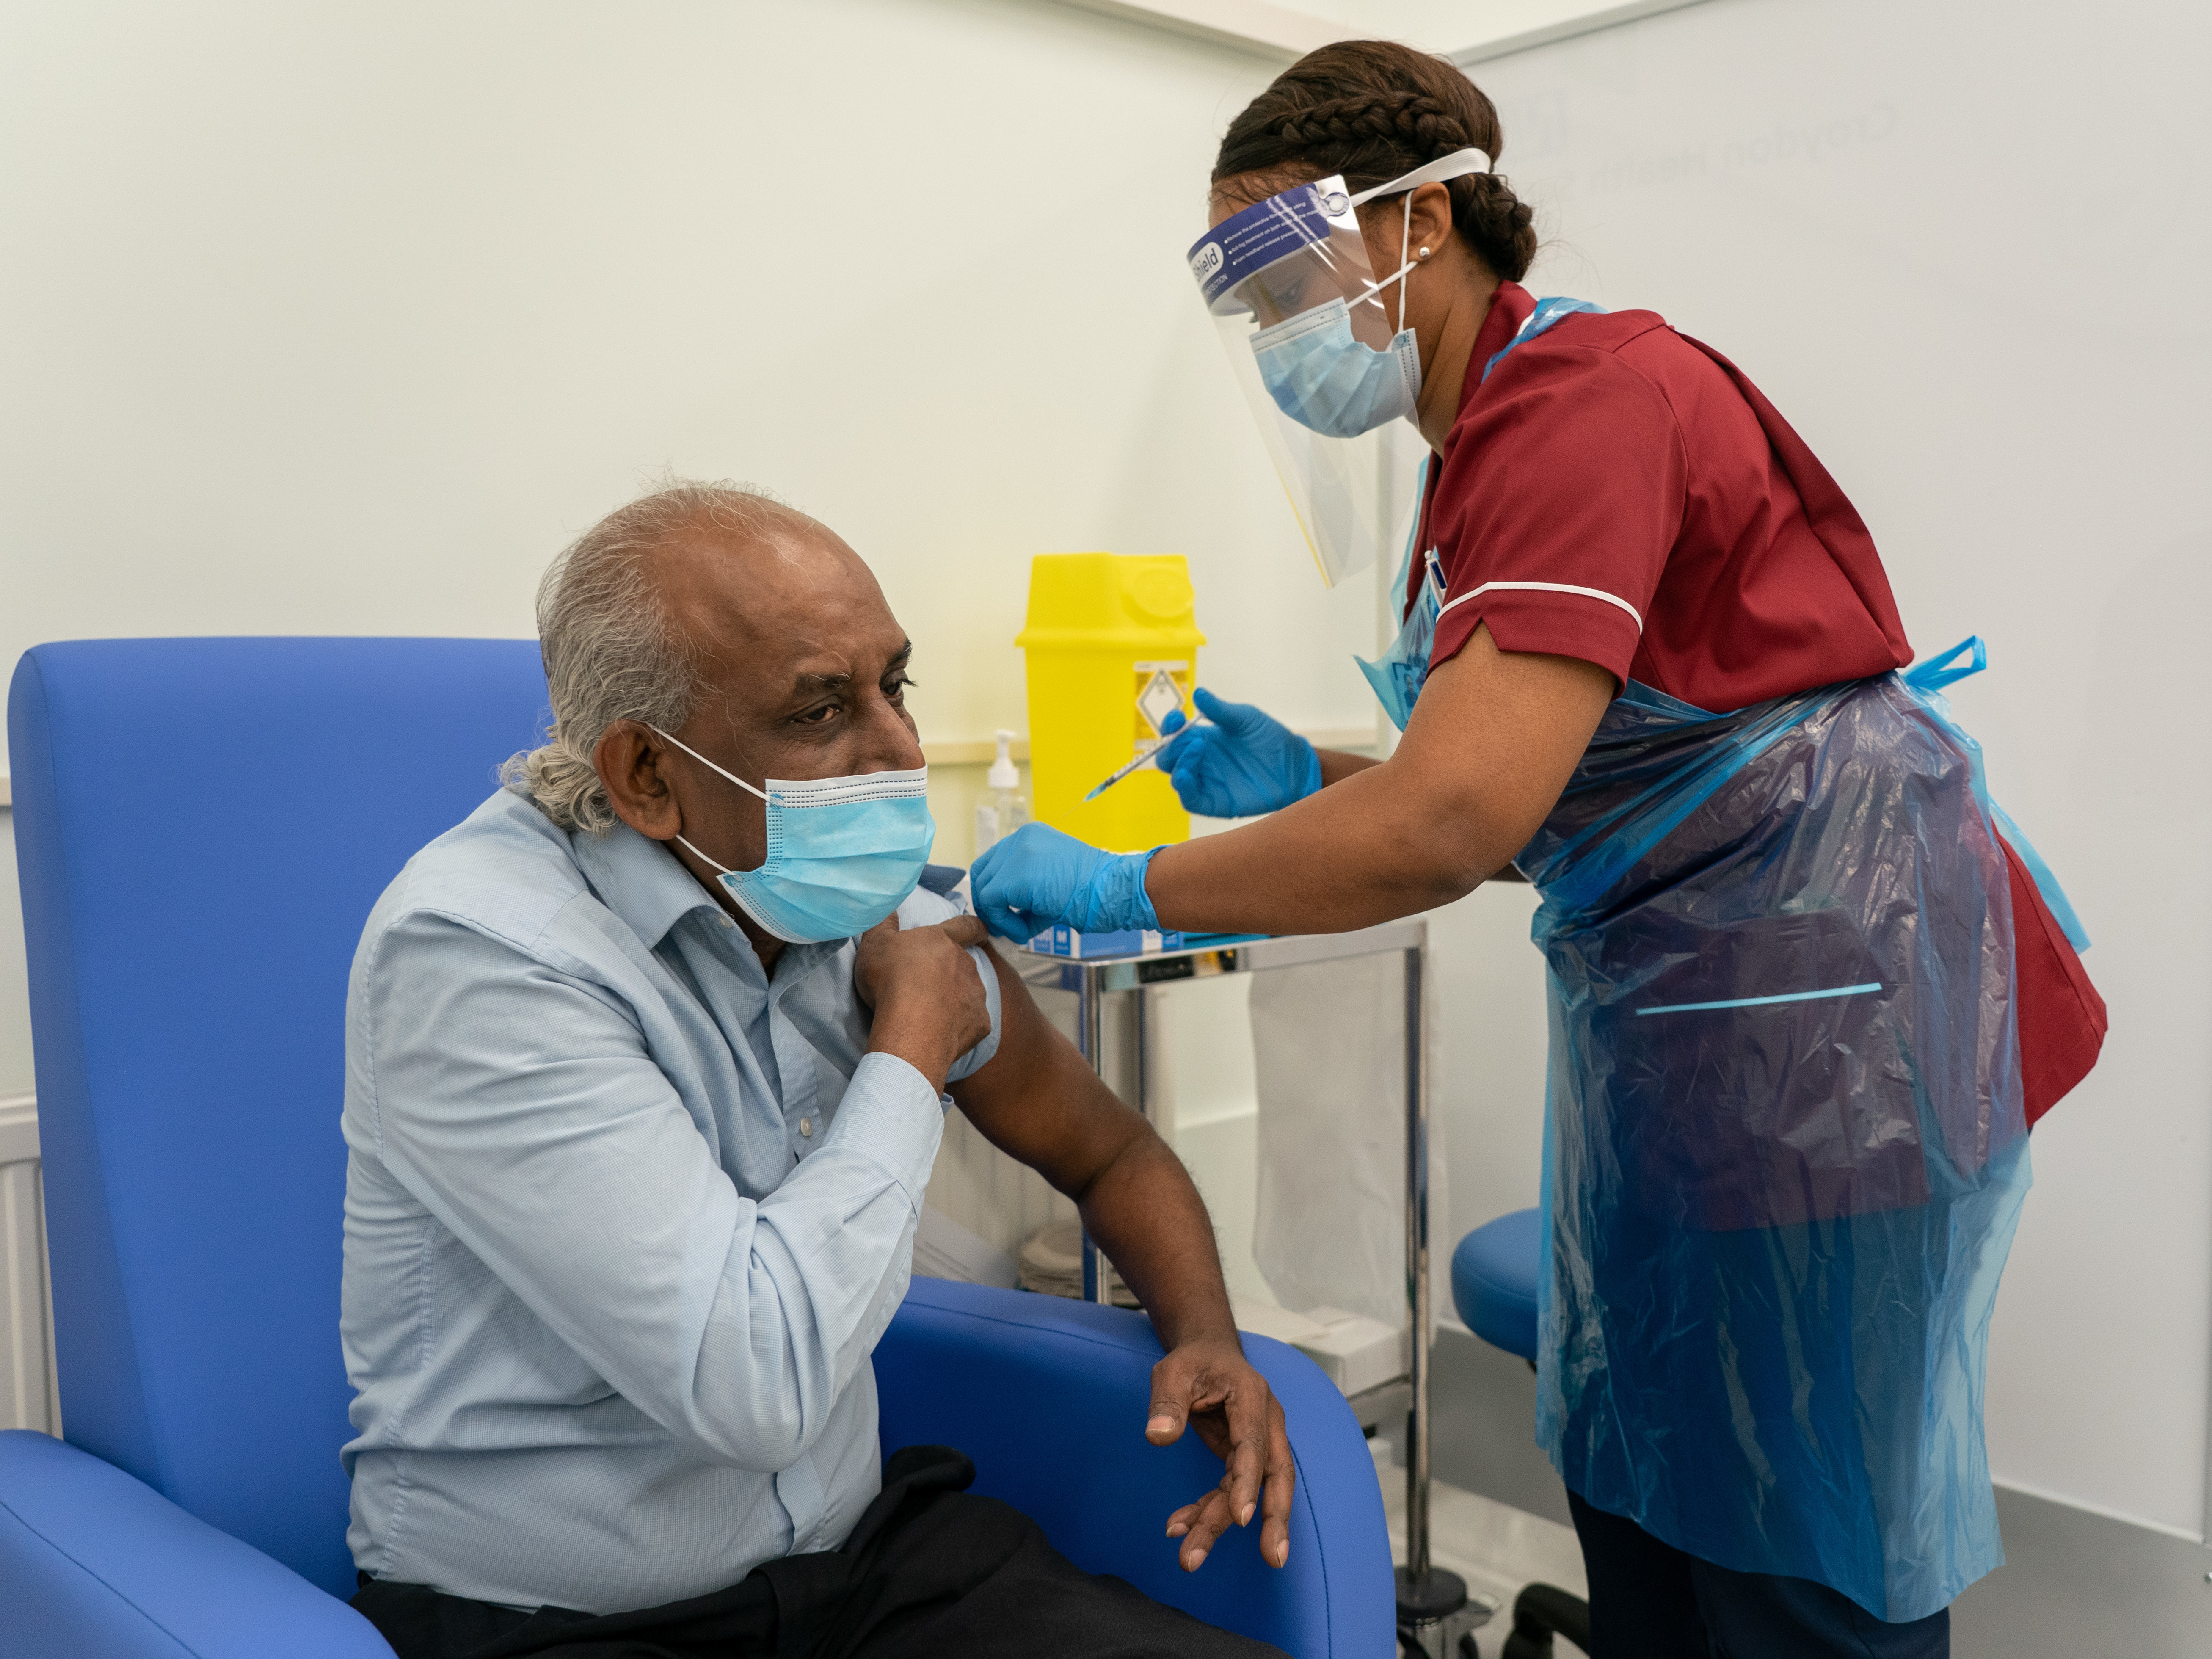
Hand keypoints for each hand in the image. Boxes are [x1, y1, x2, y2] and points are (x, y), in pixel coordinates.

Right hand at [852, 912, 991, 1092]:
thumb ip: (883, 922)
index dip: (973, 926)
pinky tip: (940, 1033)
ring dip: (954, 998)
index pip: (966, 925)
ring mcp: (976, 994)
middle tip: (925, 987)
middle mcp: (965, 964)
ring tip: (929, 1014)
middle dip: (948, 972)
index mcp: (942, 941)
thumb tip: (889, 908)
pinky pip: (972, 1021)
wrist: (910, 1030)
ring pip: (969, 992)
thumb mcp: (875, 945)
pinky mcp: (981, 1022)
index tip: (981, 929)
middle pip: (962, 964)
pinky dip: (960, 1026)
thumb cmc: (891, 982)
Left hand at [968, 822, 1160, 942]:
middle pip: (982, 873)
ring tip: (1022, 931)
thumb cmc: (1094, 891)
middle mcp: (1020, 838)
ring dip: (999, 916)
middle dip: (991, 904)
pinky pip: (991, 904)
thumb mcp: (1053, 881)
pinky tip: (1026, 932)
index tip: (1005, 913)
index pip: (993, 861)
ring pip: (984, 889)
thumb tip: (1000, 915)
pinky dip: (1005, 923)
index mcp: (1030, 836)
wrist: (1114, 889)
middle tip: (1006, 925)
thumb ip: (1025, 889)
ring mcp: (1017, 854)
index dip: (993, 891)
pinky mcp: (1015, 876)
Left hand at [1147, 1335, 1293, 1570]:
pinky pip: (1231, 1490)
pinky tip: (1184, 1528)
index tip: (1241, 1517)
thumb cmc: (1194, 1361)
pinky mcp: (1245, 1457)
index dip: (1247, 1481)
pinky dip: (1209, 1511)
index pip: (1254, 1444)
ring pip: (1253, 1491)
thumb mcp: (1172, 1372)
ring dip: (1225, 1524)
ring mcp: (1260, 1442)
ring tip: (1192, 1557)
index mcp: (1251, 1397)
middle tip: (1272, 1559)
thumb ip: (1167, 1403)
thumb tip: (1158, 1437)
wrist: (1209, 1353)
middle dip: (1274, 1519)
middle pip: (1275, 1475)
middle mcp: (1265, 1422)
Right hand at [1155, 688, 1320, 818]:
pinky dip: (1184, 789)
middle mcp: (1201, 762)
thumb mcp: (1245, 719)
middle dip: (1171, 746)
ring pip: (1178, 778)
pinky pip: (1191, 800)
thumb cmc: (1270, 739)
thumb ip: (1220, 711)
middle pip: (1169, 758)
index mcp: (1202, 739)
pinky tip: (1186, 775)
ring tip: (1197, 748)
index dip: (1170, 726)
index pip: (1174, 735)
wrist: (1294, 764)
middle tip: (1189, 736)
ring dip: (1179, 763)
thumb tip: (1198, 693)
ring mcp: (1207, 783)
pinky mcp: (1216, 803)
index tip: (1176, 717)